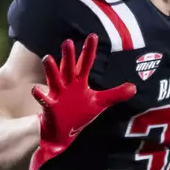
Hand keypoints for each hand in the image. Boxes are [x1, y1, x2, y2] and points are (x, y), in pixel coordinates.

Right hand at [28, 33, 136, 169]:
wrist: (64, 133)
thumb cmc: (81, 114)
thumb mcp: (100, 103)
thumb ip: (116, 94)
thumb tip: (134, 88)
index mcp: (80, 82)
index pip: (86, 63)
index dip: (89, 50)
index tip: (93, 36)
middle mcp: (68, 85)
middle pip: (68, 67)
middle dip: (68, 56)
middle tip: (68, 42)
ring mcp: (58, 95)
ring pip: (54, 79)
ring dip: (51, 69)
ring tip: (47, 58)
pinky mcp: (50, 107)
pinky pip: (44, 100)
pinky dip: (40, 95)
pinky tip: (36, 89)